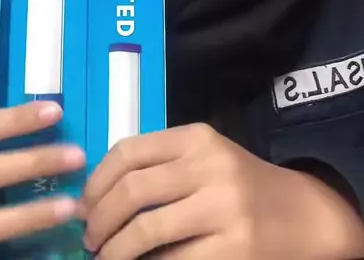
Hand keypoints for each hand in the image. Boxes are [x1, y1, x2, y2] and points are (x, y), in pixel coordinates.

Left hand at [83, 124, 363, 259]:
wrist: (303, 214)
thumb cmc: (242, 184)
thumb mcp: (206, 157)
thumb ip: (162, 163)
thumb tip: (98, 195)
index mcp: (197, 138)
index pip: (128, 151)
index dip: (96, 181)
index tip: (83, 204)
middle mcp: (209, 166)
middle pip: (132, 191)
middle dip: (99, 219)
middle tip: (89, 237)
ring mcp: (223, 208)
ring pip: (146, 231)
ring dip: (114, 251)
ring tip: (106, 258)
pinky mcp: (234, 248)